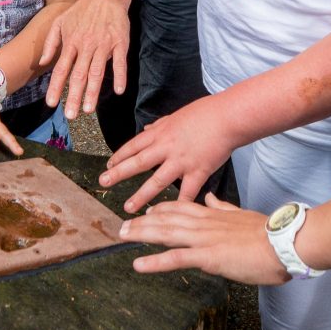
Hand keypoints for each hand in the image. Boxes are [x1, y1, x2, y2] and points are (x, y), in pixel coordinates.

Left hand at [39, 0, 131, 117]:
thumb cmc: (81, 10)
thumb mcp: (59, 22)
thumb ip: (50, 43)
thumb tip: (43, 63)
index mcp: (71, 43)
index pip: (61, 69)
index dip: (56, 87)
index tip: (51, 104)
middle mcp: (85, 46)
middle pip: (78, 75)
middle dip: (73, 97)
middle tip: (71, 115)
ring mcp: (103, 45)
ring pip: (97, 72)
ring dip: (92, 92)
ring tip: (88, 109)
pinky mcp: (120, 43)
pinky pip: (120, 62)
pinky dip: (120, 76)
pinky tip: (119, 91)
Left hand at [99, 97, 236, 212]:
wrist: (227, 117)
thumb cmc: (204, 113)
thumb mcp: (176, 115)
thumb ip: (160, 125)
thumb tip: (146, 128)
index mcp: (160, 133)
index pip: (134, 146)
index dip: (120, 156)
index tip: (108, 166)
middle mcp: (167, 147)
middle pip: (138, 162)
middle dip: (119, 174)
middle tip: (103, 183)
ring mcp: (181, 160)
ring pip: (157, 181)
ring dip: (141, 195)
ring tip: (128, 207)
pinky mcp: (198, 171)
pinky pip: (187, 192)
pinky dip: (179, 204)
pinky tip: (170, 216)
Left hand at [119, 194, 286, 284]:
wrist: (283, 242)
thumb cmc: (267, 233)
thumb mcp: (241, 214)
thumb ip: (223, 207)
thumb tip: (211, 198)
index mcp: (213, 214)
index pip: (180, 207)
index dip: (161, 209)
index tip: (148, 210)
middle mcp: (203, 223)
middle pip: (165, 219)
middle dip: (142, 222)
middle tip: (122, 226)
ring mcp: (203, 239)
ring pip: (165, 234)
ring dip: (141, 235)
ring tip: (122, 238)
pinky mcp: (208, 257)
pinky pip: (175, 258)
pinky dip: (154, 262)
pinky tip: (138, 265)